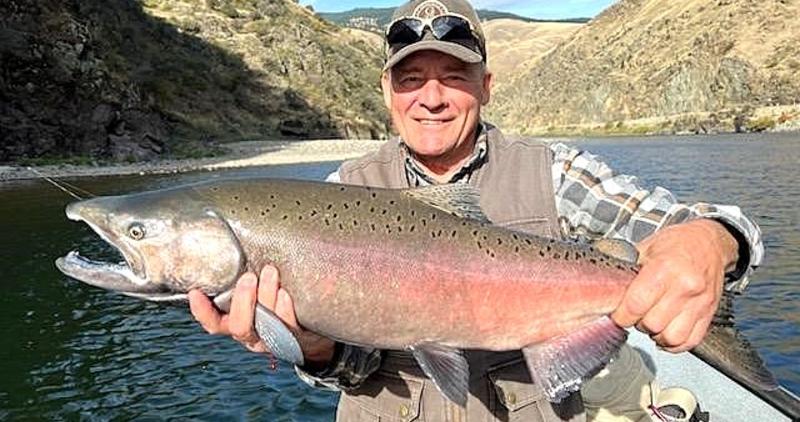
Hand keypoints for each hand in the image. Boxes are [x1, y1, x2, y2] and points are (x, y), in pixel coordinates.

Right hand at [188, 265, 335, 365]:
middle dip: (242, 301)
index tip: (196, 292)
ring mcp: (273, 339)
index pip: (213, 322)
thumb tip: (233, 239)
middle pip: (238, 326)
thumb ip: (244, 276)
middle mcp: (252, 335)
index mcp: (236, 323)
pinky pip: (288, 328)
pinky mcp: (296, 339)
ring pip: (264, 326)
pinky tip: (285, 293)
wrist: (315, 329)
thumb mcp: (258, 290)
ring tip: (270, 271)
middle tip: (248, 277)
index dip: (202, 311)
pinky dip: (285, 309)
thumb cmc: (280, 300)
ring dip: (265, 297)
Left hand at [611, 219, 738, 351]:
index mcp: (665, 267)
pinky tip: (666, 331)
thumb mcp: (647, 247)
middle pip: (652, 324)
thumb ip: (627, 268)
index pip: (635, 305)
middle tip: (635, 314)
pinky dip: (675, 343)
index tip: (617, 315)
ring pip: (671, 337)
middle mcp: (685, 286)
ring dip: (656, 335)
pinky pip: (690, 341)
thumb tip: (607, 287)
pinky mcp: (709, 313)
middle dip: (638, 323)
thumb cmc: (678, 243)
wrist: (710, 242)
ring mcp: (699, 302)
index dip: (621, 315)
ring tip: (652, 322)